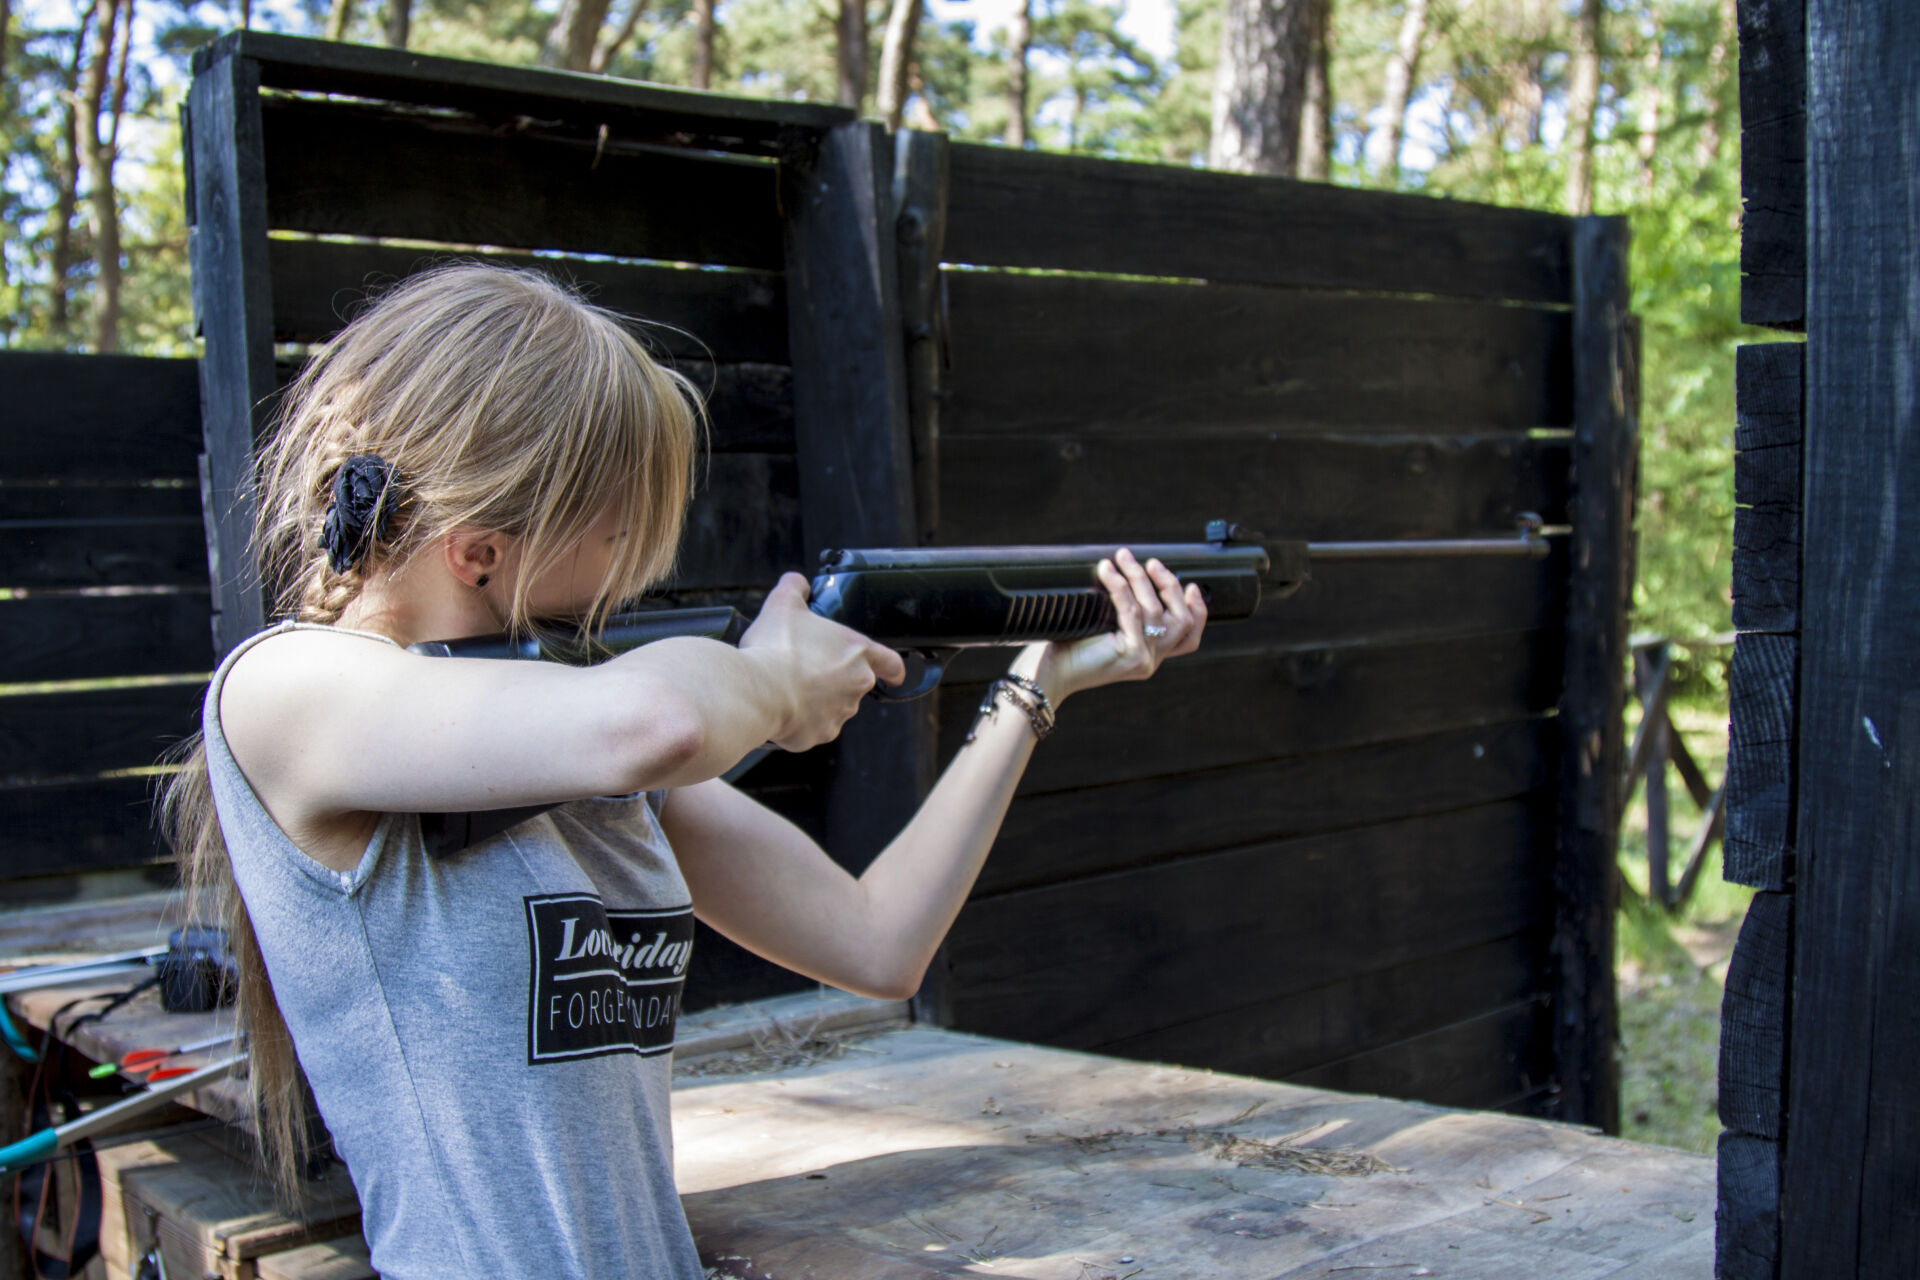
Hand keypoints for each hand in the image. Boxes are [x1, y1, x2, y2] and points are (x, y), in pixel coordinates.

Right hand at [740, 573, 907, 751]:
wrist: (760, 690)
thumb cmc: (776, 648)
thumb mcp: (782, 604)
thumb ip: (794, 588)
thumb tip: (797, 582)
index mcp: (858, 651)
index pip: (891, 663)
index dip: (893, 669)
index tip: (894, 675)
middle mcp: (857, 684)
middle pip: (853, 684)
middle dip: (833, 679)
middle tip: (806, 670)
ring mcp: (840, 713)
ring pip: (833, 707)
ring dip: (816, 700)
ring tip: (787, 687)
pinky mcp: (820, 734)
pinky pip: (813, 728)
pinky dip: (800, 721)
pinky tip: (781, 707)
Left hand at [1018, 548, 1207, 701]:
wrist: (1050, 674)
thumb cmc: (1070, 646)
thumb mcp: (1106, 626)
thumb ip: (1127, 611)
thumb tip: (1134, 570)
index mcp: (1150, 655)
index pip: (1189, 638)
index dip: (1198, 611)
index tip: (1192, 586)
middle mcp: (1152, 660)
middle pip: (1180, 620)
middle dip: (1170, 586)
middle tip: (1150, 563)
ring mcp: (1144, 660)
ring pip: (1155, 611)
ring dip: (1139, 578)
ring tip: (1122, 557)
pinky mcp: (1131, 655)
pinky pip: (1131, 612)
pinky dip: (1120, 587)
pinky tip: (1107, 570)